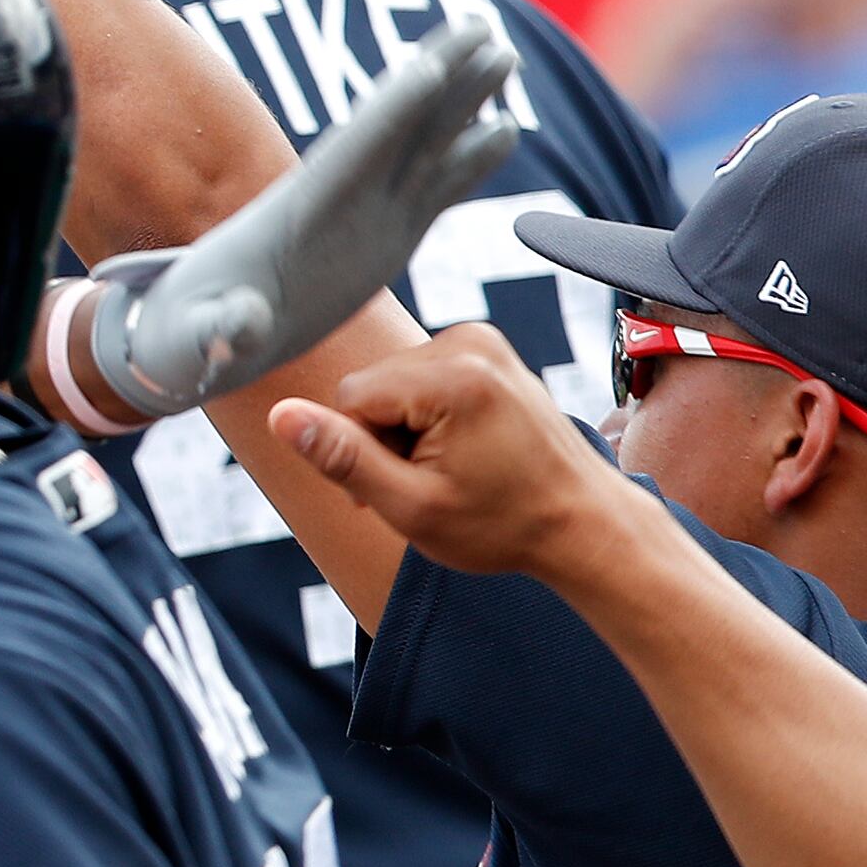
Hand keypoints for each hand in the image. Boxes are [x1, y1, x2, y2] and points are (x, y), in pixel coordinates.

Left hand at [84, 14, 523, 417]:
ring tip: (505, 52)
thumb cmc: (191, 335)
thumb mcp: (200, 336)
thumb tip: (241, 326)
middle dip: (438, 76)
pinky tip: (506, 127)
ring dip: (464, 101)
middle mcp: (337, 198)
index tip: (426, 65)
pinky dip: (470, 159)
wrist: (199, 337)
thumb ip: (223, 328)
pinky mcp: (386, 234)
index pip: (349, 152)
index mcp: (297, 213)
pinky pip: (436, 188)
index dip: (386, 112)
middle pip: (397, 126)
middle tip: (482, 22)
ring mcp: (366, 211)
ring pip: (425, 144)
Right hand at [270, 322, 635, 580]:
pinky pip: (421, 376)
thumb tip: (282, 417)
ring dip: (406, 427)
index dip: (364, 451)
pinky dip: (428, 414)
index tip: (405, 487)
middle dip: (385, 437)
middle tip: (430, 483)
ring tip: (450, 467)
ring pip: (392, 382)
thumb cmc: (504, 524)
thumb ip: (340, 457)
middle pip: (372, 385)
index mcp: (453, 377)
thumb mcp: (411, 505)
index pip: (351, 398)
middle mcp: (470, 343)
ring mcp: (482, 341)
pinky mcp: (487, 349)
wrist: (584, 522)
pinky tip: (462, 448)